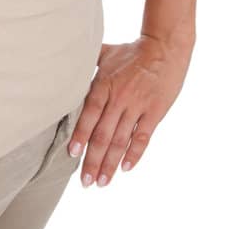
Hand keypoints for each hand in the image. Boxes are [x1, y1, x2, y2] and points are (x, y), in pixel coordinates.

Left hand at [69, 33, 192, 187]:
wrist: (165, 46)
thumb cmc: (131, 51)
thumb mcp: (105, 54)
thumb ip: (85, 64)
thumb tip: (63, 65)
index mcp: (104, 85)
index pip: (89, 115)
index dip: (80, 135)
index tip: (73, 154)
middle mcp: (119, 98)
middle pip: (103, 134)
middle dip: (93, 159)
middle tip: (85, 181)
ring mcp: (138, 106)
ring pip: (122, 140)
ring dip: (111, 163)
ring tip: (102, 181)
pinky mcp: (155, 111)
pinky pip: (143, 136)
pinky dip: (135, 154)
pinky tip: (126, 168)